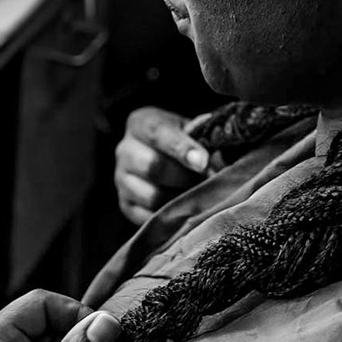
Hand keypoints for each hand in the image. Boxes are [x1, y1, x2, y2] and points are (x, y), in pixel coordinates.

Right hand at [114, 107, 218, 224]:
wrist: (164, 157)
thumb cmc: (183, 140)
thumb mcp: (192, 129)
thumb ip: (203, 138)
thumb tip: (219, 158)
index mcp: (142, 123)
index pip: (159, 133)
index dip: (182, 148)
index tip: (203, 162)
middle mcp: (126, 150)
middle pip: (153, 167)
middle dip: (186, 176)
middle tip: (209, 181)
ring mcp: (122, 180)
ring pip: (152, 196)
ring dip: (180, 199)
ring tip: (199, 195)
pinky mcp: (127, 205)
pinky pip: (150, 218)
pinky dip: (172, 217)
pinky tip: (187, 209)